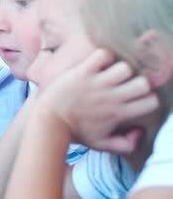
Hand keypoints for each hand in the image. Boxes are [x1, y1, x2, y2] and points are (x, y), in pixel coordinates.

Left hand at [38, 49, 157, 153]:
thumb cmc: (74, 132)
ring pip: (125, 67)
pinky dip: (103, 56)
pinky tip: (96, 64)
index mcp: (118, 114)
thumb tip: (139, 131)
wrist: (48, 121)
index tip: (134, 97)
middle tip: (123, 84)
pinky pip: (102, 55)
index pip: (150, 101)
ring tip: (109, 73)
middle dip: (137, 82)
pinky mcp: (82, 72)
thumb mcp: (101, 145)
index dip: (146, 97)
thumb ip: (125, 144)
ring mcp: (97, 83)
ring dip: (119, 68)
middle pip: (143, 83)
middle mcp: (111, 97)